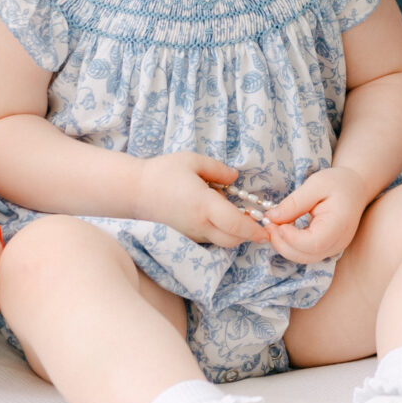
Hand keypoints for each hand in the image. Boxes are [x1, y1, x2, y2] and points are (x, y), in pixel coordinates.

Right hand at [138, 152, 272, 247]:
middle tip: (255, 217)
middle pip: (233, 239)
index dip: (254, 230)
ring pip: (222, 241)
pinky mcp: (186, 236)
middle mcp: (200, 225)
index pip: (236, 225)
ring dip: (234, 232)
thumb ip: (218, 169)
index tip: (267, 229)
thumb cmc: (163, 172)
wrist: (133, 191)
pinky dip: (220, 231)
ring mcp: (192, 234)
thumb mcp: (193, 161)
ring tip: (233, 210)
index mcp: (205, 206)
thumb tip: (235, 178)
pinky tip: (216, 213)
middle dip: (248, 233)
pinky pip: (210, 238)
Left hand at [261, 164, 371, 263]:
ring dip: (284, 246)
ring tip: (272, 226)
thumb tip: (271, 218)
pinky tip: (282, 230)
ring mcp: (333, 248)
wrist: (356, 187)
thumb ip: (294, 203)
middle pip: (306, 255)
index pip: (313, 243)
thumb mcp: (315, 184)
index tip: (275, 224)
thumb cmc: (338, 183)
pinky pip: (306, 253)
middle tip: (268, 225)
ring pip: (304, 258)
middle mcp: (338, 242)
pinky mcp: (326, 248)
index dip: (291, 238)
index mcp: (339, 225)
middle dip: (282, 244)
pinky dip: (291, 245)